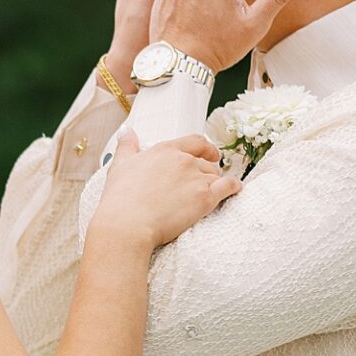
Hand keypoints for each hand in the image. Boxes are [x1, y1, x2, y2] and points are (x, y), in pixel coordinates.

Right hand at [93, 129, 239, 252]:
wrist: (127, 224)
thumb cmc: (120, 198)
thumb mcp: (120, 165)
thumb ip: (127, 146)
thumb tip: (127, 131)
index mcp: (165, 150)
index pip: (194, 142)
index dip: (205, 147)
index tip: (208, 153)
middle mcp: (183, 160)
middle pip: (206, 161)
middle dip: (208, 169)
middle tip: (208, 178)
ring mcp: (196, 178)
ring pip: (215, 175)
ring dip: (216, 181)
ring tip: (215, 190)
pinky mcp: (205, 198)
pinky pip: (227, 187)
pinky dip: (233, 187)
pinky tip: (235, 189)